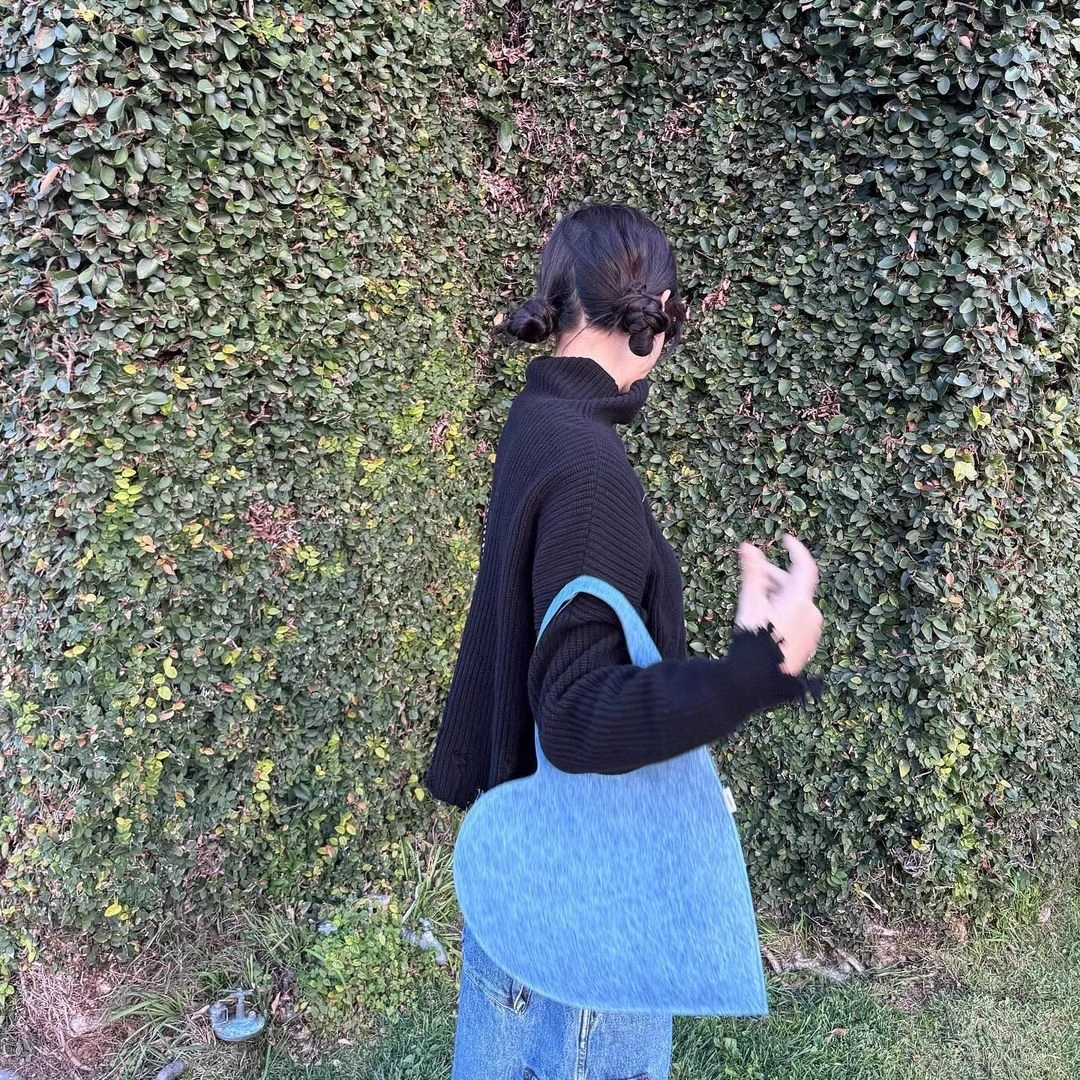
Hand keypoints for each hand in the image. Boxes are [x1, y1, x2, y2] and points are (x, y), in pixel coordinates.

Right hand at [735, 534, 822, 675]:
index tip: (785, 539)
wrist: (759, 681)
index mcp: (800, 600)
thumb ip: (752, 573)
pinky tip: (766, 622)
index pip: (804, 565)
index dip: (795, 549)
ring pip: (796, 604)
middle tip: (753, 576)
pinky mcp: (807, 645)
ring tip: (755, 602)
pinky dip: (784, 613)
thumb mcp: (750, 603)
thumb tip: (747, 546)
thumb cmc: (755, 640)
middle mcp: (811, 614)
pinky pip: (798, 621)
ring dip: (778, 596)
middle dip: (774, 577)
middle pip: (795, 586)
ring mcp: (812, 631)